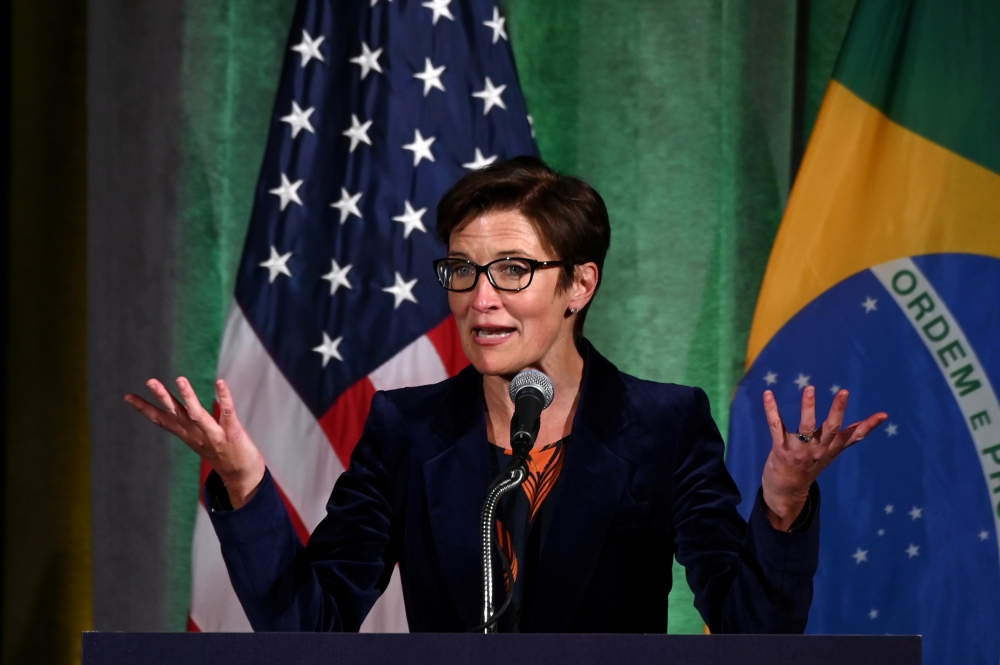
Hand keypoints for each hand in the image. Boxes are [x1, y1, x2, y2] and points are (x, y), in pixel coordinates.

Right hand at [125, 377, 264, 508]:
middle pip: (176, 413)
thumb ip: (188, 425)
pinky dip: (224, 398)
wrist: (242, 478)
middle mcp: (197, 435)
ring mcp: (215, 435)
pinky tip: (220, 382)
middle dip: (163, 397)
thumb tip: (176, 411)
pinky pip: (227, 412)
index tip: (128, 396)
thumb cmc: (222, 455)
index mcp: (187, 435)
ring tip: (180, 379)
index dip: (145, 409)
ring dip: (189, 397)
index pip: (162, 420)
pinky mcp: (233, 433)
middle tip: (150, 381)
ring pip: (197, 414)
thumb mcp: (198, 441)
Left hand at [760, 386, 886, 530]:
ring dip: (808, 407)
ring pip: (806, 426)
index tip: (882, 414)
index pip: (854, 436)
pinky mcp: (781, 449)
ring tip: (810, 388)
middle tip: (844, 392)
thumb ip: (848, 437)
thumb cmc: (809, 467)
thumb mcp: (831, 454)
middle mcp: (818, 449)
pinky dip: (771, 409)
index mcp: (831, 448)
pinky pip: (776, 426)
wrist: (786, 492)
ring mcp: (799, 450)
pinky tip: (768, 394)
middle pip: (831, 428)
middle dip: (838, 410)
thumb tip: (876, 421)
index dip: (869, 426)